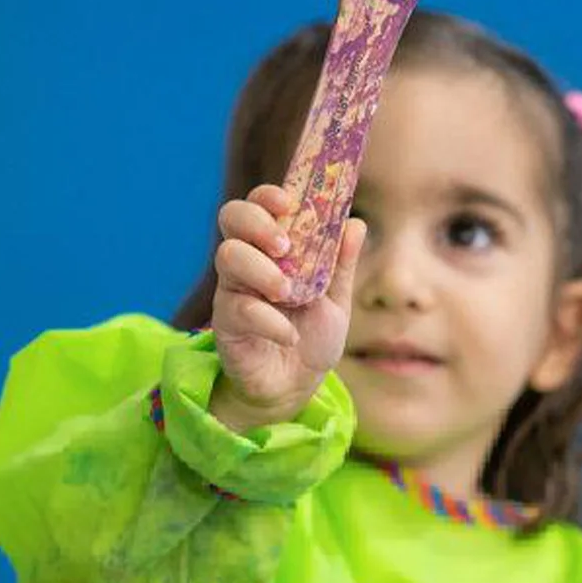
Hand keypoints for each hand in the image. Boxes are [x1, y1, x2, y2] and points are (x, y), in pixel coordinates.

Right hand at [207, 185, 366, 432]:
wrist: (295, 386)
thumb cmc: (311, 336)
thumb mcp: (335, 298)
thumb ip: (341, 263)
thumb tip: (356, 223)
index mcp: (272, 249)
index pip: (258, 205)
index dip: (268, 196)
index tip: (288, 203)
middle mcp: (247, 262)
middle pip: (232, 217)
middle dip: (258, 224)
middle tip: (285, 247)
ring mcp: (232, 291)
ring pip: (228, 257)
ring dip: (262, 270)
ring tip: (288, 293)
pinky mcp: (226, 324)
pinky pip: (239, 310)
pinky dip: (270, 321)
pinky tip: (290, 335)